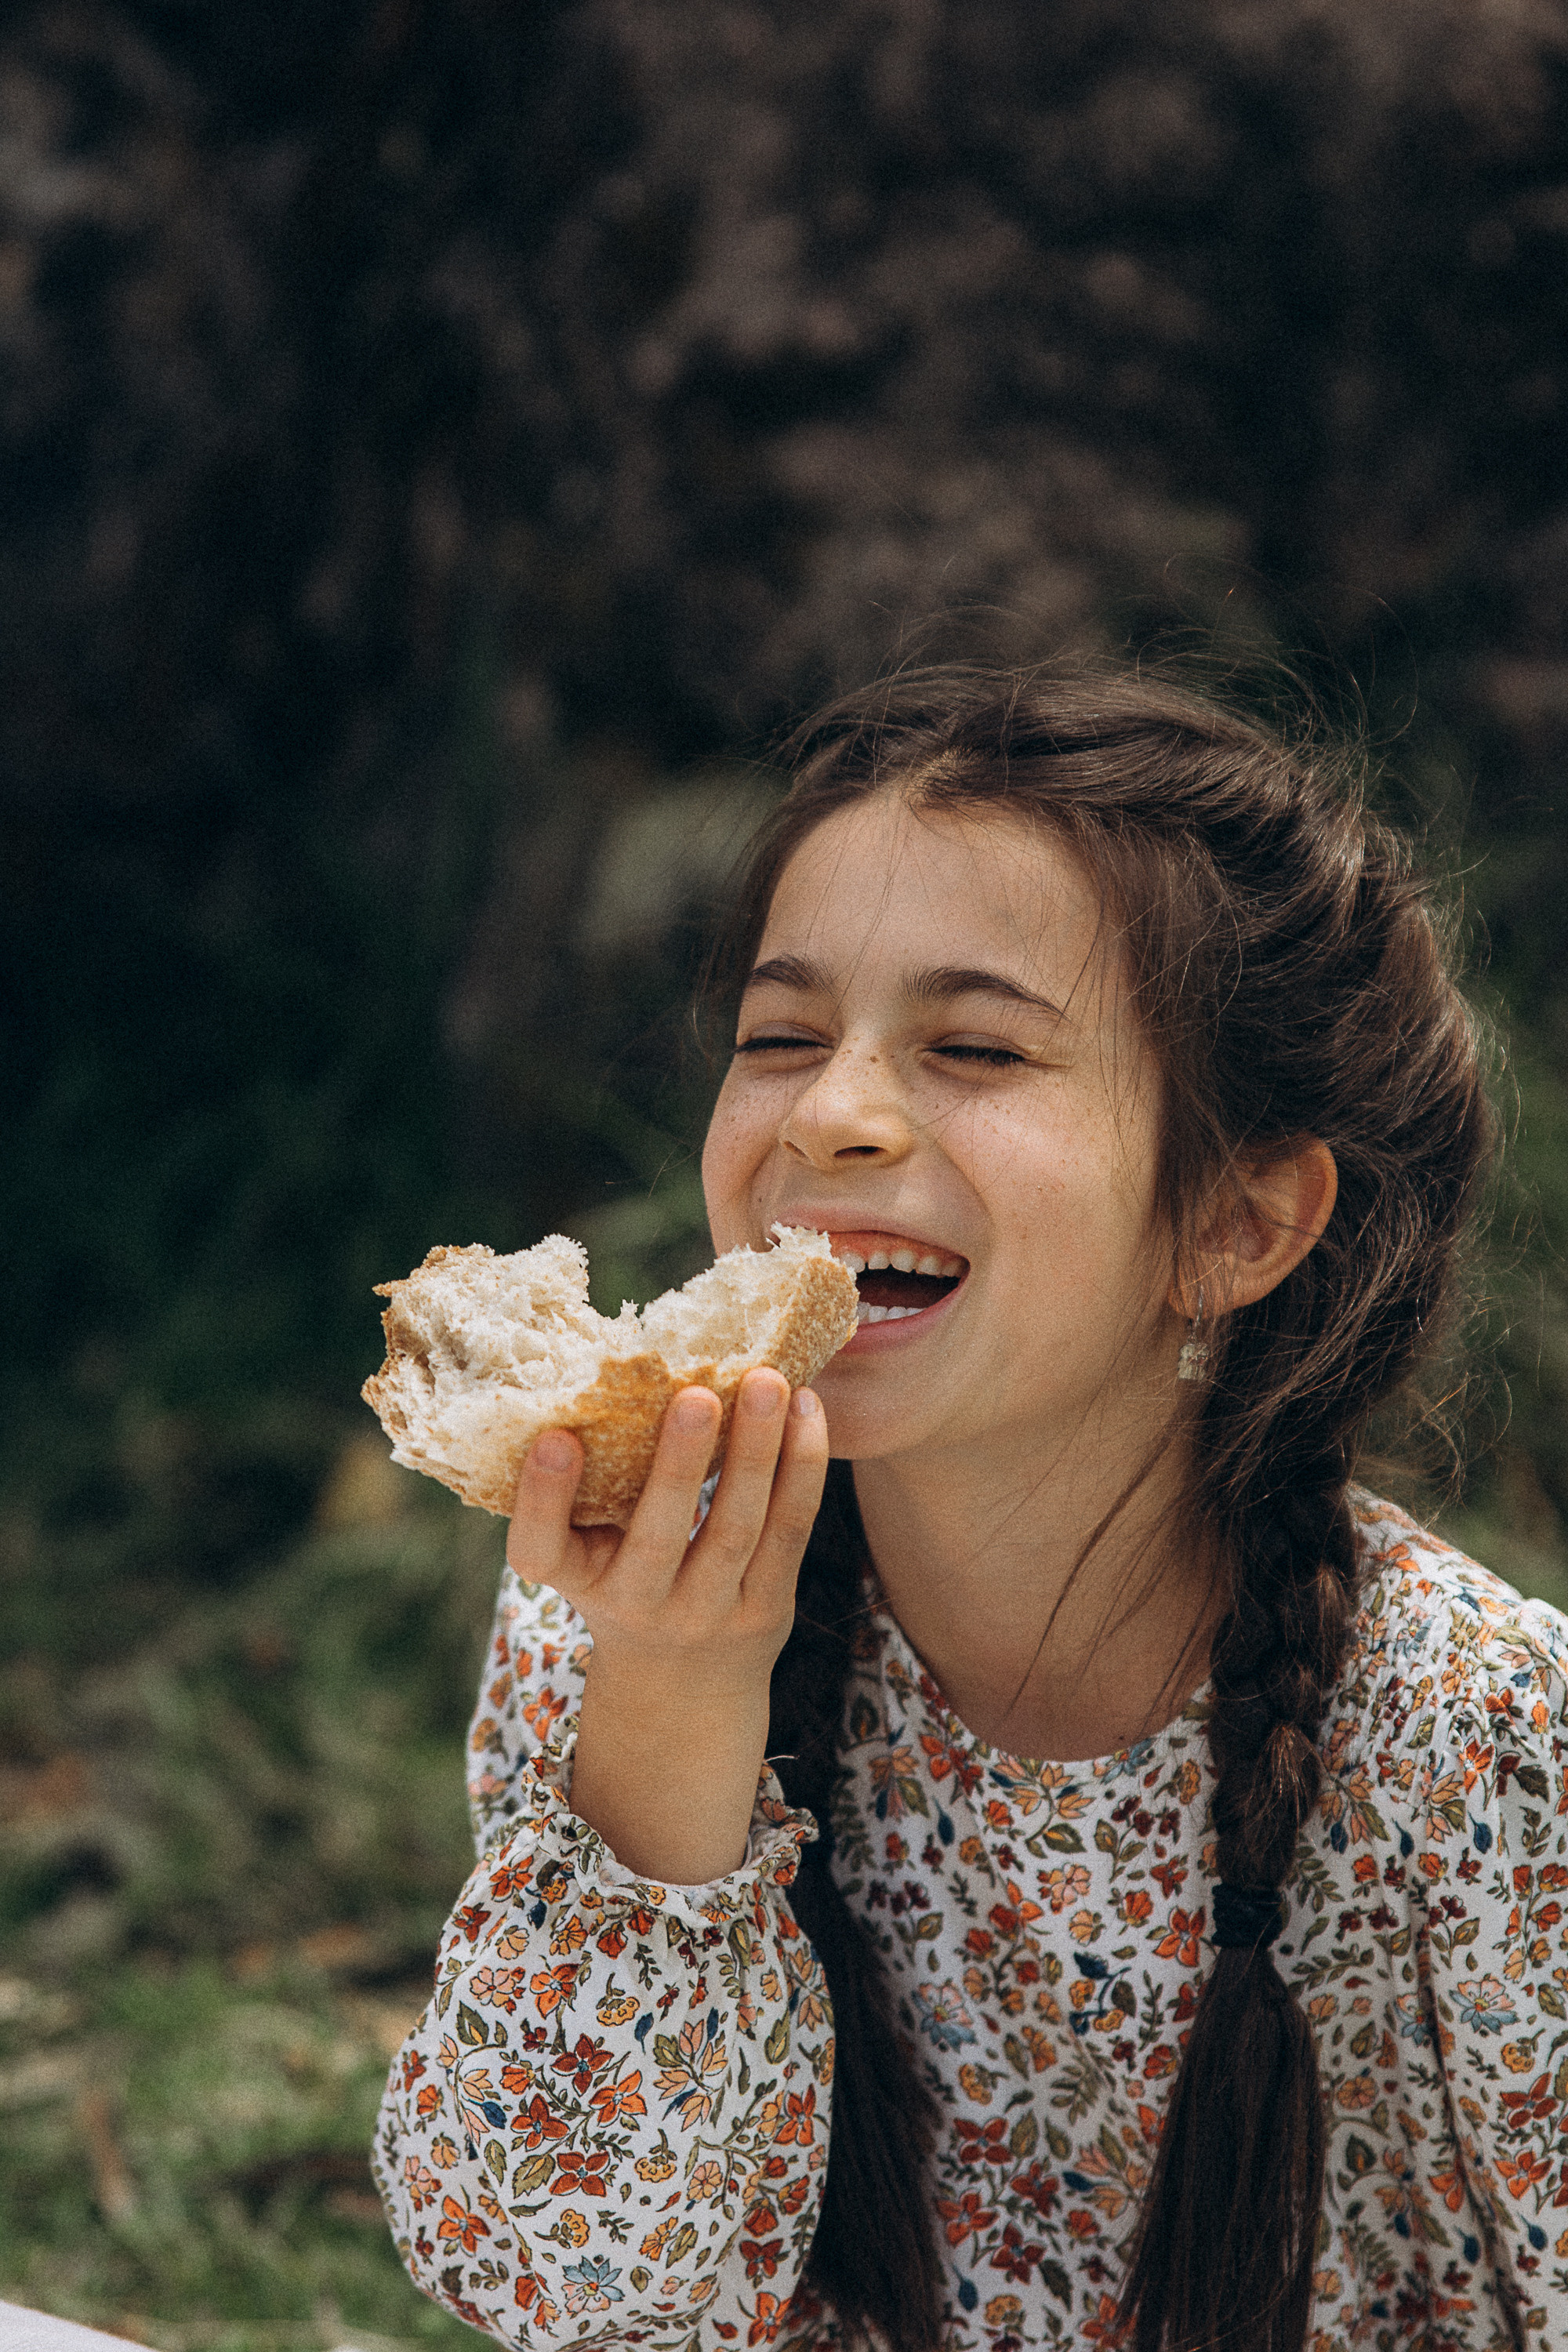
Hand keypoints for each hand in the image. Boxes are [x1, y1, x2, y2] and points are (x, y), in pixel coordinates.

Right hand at [504, 1372, 828, 1880]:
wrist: (683, 1686)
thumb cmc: (625, 1581)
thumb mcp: (587, 1552)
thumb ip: (589, 1489)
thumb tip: (610, 1377)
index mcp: (576, 1580)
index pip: (541, 1551)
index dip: (543, 1497)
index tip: (556, 1437)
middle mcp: (636, 1604)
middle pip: (657, 1536)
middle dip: (678, 1464)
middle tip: (697, 1394)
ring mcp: (707, 1612)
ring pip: (737, 1529)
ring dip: (757, 1451)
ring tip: (769, 1383)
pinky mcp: (767, 1608)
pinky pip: (790, 1532)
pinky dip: (802, 1468)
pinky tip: (808, 1411)